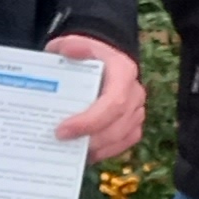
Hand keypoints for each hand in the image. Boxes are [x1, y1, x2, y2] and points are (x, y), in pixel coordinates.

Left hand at [49, 33, 144, 158]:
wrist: (100, 61)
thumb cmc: (85, 55)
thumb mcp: (73, 44)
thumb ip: (68, 46)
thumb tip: (67, 51)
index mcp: (123, 71)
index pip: (114, 102)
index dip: (90, 121)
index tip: (62, 130)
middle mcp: (135, 92)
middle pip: (118, 125)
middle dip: (90, 139)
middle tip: (61, 143)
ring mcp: (137, 109)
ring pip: (123, 137)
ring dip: (97, 148)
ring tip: (70, 152)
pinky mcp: (134, 123)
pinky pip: (125, 142)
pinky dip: (106, 151)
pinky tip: (85, 154)